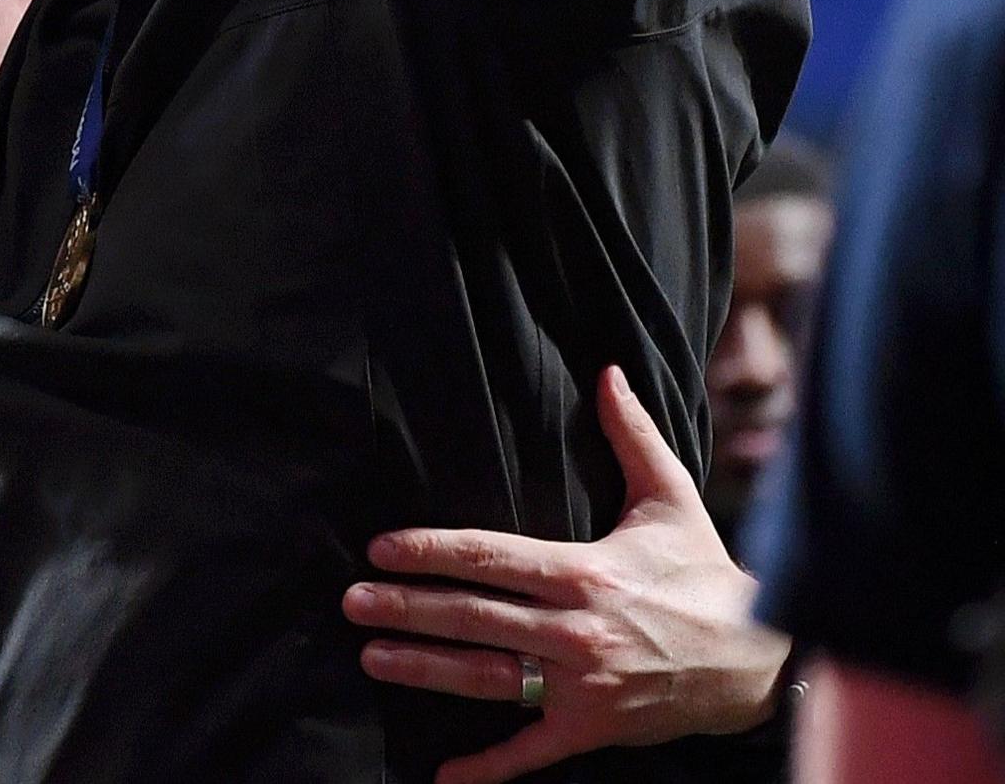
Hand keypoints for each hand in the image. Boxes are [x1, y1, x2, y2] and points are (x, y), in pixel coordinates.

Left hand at [343, 367, 792, 783]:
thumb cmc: (706, 576)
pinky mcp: (593, 728)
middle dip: (407, 609)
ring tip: (373, 657)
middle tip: (352, 602)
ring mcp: (582, 684)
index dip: (430, 551)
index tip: (381, 549)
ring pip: (488, 677)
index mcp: (585, 572)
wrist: (763, 659)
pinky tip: (442, 775)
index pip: (489, 556)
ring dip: (425, 669)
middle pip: (473, 615)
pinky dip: (488, 767)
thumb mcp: (670, 501)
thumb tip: (606, 372)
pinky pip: (531, 750)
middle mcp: (576, 630)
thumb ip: (632, 436)